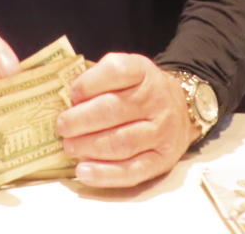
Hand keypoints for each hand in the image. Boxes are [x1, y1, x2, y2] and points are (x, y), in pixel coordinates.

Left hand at [55, 52, 199, 187]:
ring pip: (121, 142)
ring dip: (89, 147)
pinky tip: (84, 171)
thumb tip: (66, 102)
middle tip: (62, 127)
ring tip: (69, 147)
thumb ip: (98, 80)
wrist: (182, 108)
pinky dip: (104, 174)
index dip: (88, 84)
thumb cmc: (140, 90)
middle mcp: (156, 99)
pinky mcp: (162, 159)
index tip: (71, 94)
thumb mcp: (125, 72)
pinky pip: (132, 171)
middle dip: (80, 120)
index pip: (115, 71)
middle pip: (113, 110)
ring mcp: (162, 131)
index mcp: (142, 71)